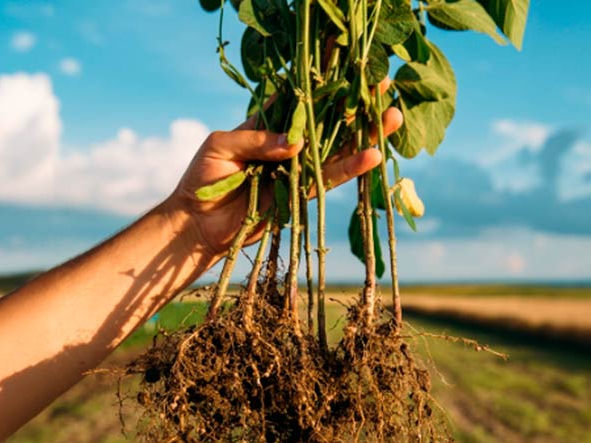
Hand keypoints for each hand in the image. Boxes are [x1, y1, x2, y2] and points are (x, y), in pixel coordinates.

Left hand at [168, 79, 404, 257]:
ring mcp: (296, 170)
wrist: (197, 225)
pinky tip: (374, 156)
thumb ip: (256, 142)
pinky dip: (351, 169)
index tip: (350, 69)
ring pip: (337, 149)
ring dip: (365, 134)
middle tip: (384, 85)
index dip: (324, 84)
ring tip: (392, 117)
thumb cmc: (200, 180)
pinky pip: (329, 180)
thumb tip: (296, 145)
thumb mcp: (220, 148)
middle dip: (356, 105)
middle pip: (327, 122)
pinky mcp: (300, 196)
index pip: (300, 99)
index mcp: (265, 124)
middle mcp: (287, 144)